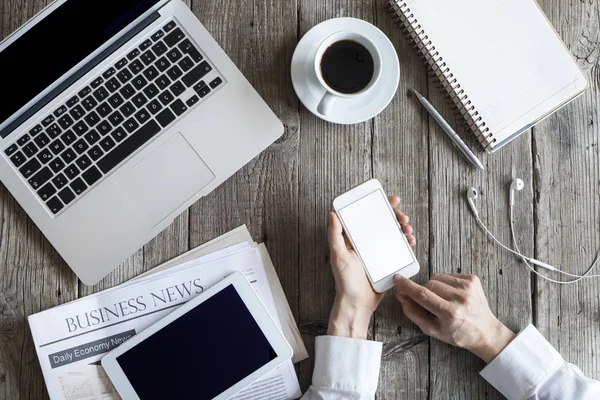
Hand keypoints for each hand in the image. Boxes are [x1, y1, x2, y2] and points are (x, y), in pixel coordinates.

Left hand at [327, 196, 415, 338]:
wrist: (358, 304)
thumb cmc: (345, 282)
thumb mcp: (338, 256)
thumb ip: (334, 235)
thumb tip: (331, 213)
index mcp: (354, 238)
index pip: (367, 215)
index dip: (379, 205)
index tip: (390, 200)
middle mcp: (366, 242)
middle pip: (383, 222)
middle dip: (396, 216)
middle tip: (403, 219)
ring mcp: (378, 252)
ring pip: (393, 233)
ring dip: (403, 228)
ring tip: (408, 231)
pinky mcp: (387, 262)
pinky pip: (399, 248)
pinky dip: (406, 243)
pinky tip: (410, 242)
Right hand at [394, 274, 515, 362]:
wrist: (485, 332)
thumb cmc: (458, 333)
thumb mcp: (432, 330)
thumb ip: (413, 312)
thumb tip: (401, 295)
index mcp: (449, 313)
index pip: (422, 294)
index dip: (407, 286)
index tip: (397, 279)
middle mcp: (460, 298)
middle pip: (429, 284)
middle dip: (424, 291)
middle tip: (431, 303)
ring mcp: (468, 287)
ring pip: (437, 277)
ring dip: (435, 286)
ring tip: (444, 299)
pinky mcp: (473, 279)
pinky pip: (449, 275)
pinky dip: (446, 283)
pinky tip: (453, 295)